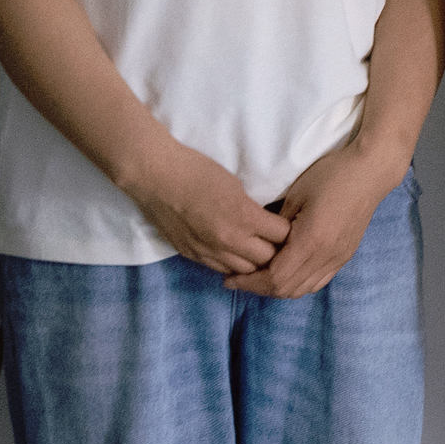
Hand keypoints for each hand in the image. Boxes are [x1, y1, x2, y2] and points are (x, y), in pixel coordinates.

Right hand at [133, 146, 288, 280]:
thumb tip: (267, 224)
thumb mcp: (236, 186)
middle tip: (277, 242)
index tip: (288, 225)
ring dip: (254, 262)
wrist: (156, 178)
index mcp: (244, 217)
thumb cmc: (197, 172)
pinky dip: (232, 264)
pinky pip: (221, 270)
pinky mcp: (193, 256)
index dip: (288, 231)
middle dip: (276, 250)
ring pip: (245, 271)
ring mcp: (209, 252)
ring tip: (257, 250)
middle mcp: (229, 240)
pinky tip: (234, 254)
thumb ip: (252, 210)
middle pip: (268, 259)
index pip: (283, 236)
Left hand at [228, 141, 397, 300]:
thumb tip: (258, 244)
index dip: (249, 282)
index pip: (275, 277)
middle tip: (239, 280)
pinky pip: (318, 281)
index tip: (230, 279)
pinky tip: (287, 272)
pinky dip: (298, 283)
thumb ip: (276, 226)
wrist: (370, 171)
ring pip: (303, 289)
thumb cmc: (331, 175)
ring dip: (279, 288)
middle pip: (287, 289)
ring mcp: (338, 258)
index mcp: (311, 241)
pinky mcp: (345, 256)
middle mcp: (326, 256)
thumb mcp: (295, 195)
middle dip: (259, 288)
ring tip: (260, 277)